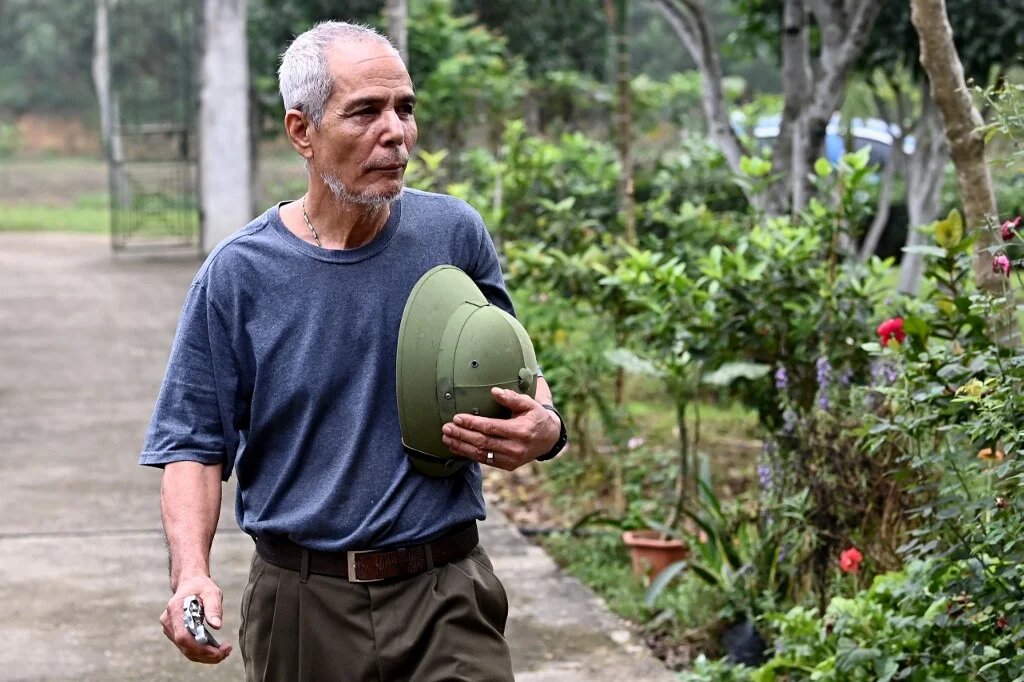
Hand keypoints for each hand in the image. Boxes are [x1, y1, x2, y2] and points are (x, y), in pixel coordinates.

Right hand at [160, 574, 231, 663]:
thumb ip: (213, 608)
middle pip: (185, 647)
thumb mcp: (211, 592)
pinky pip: (187, 647)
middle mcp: (169, 622)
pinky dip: (201, 652)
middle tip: (226, 652)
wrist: (190, 583)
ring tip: (225, 651)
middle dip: (206, 655)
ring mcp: (170, 629)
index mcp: (175, 610)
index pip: (183, 637)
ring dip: (205, 656)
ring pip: (186, 650)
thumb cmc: (201, 587)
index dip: (199, 648)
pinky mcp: (174, 633)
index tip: (218, 652)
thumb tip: (217, 626)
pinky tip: (217, 650)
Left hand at [441, 387, 559, 470]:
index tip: (457, 418)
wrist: (549, 439)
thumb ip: (512, 398)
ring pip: (481, 454)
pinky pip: (485, 461)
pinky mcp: (508, 466)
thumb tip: (494, 392)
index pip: (491, 427)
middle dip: (462, 435)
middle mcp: (515, 448)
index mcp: (520, 431)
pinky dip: (469, 454)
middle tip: (446, 428)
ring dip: (461, 446)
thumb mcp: (529, 404)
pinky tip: (457, 447)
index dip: (472, 423)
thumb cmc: (536, 417)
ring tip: (446, 438)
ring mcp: (511, 459)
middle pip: (483, 442)